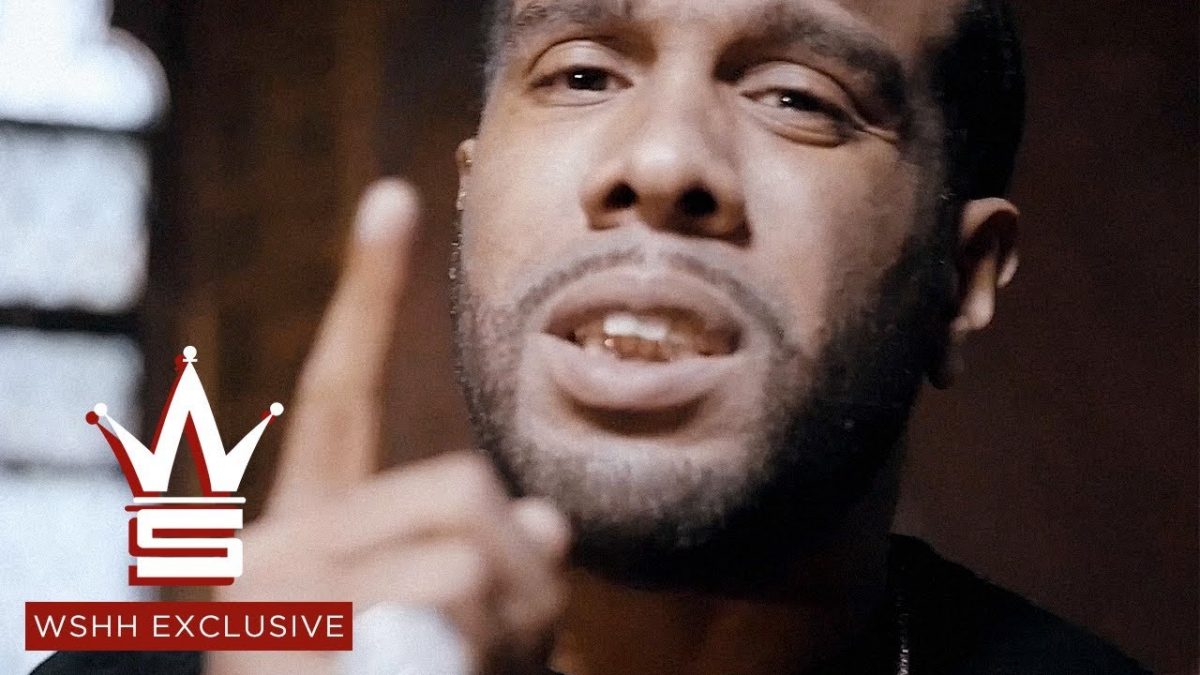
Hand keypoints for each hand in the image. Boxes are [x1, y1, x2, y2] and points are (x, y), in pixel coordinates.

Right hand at [206, 179, 570, 674]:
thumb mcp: (416, 622)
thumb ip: (472, 557)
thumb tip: (544, 525)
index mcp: (303, 528)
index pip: (339, 389)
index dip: (369, 294)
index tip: (395, 199)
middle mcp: (284, 545)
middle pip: (457, 485)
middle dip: (516, 557)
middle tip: (529, 613)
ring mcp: (295, 594)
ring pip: (469, 545)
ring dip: (520, 610)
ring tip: (505, 657)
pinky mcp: (315, 631)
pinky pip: (458, 596)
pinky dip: (507, 636)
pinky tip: (484, 664)